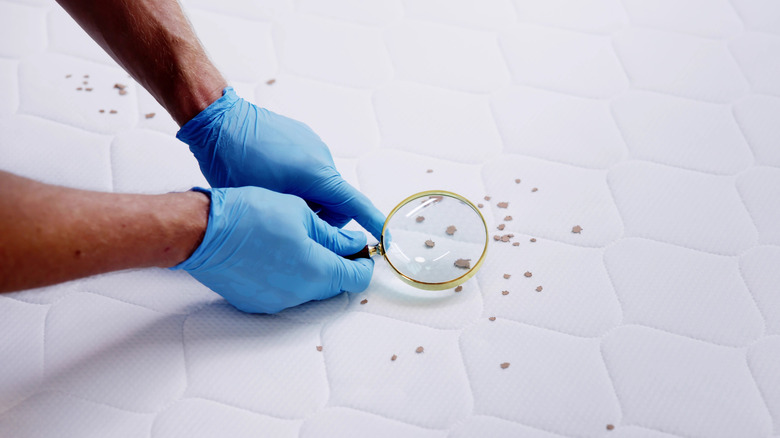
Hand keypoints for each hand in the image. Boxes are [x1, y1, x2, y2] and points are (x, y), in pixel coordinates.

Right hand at [172, 187, 373, 313]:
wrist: (202, 232)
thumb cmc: (248, 215)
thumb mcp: (301, 214)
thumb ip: (333, 235)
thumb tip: (353, 243)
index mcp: (316, 271)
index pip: (357, 277)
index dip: (364, 262)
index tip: (361, 248)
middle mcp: (298, 294)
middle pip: (334, 285)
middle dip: (340, 264)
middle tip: (334, 241)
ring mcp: (275, 302)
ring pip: (309, 289)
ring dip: (314, 270)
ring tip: (301, 242)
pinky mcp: (255, 302)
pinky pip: (284, 292)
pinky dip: (290, 277)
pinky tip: (278, 254)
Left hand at [177, 87, 385, 239]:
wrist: (218, 120)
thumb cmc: (234, 163)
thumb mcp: (267, 202)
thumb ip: (298, 217)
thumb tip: (313, 227)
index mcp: (317, 174)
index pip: (354, 204)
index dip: (371, 221)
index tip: (385, 235)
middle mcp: (320, 157)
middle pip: (335, 198)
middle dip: (322, 215)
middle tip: (293, 222)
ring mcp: (311, 144)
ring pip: (320, 184)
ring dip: (306, 197)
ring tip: (275, 198)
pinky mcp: (299, 136)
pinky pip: (308, 166)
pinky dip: (298, 179)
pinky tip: (271, 179)